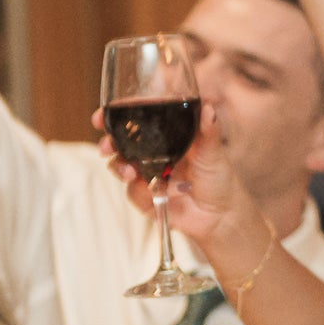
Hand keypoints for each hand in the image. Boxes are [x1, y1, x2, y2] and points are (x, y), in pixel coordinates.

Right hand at [102, 119, 261, 259]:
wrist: (219, 215)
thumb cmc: (218, 179)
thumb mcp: (214, 152)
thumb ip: (209, 131)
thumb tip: (209, 109)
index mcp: (165, 135)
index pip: (136, 119)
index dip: (117, 115)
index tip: (104, 115)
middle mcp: (151, 152)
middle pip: (119, 141)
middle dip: (108, 141)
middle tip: (107, 145)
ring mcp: (145, 174)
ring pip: (119, 166)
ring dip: (119, 167)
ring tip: (129, 172)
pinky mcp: (145, 197)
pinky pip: (133, 192)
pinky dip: (144, 192)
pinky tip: (163, 193)